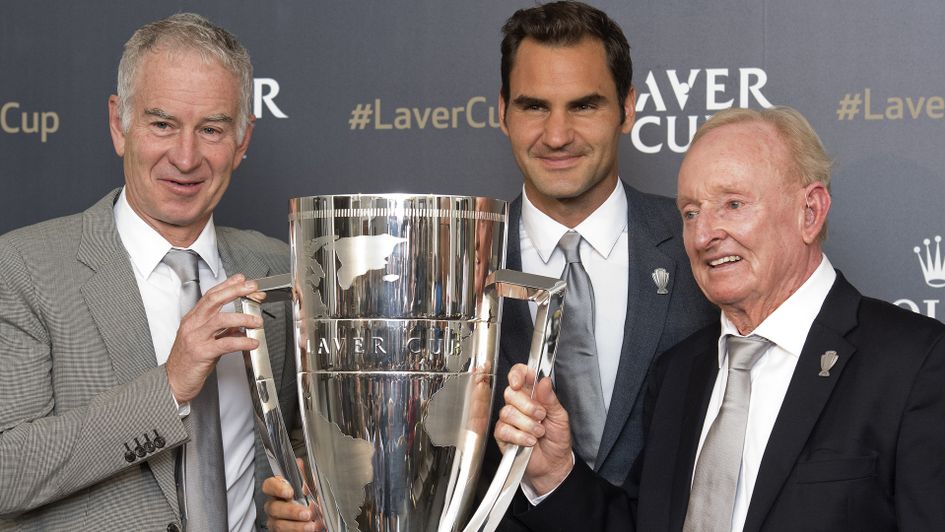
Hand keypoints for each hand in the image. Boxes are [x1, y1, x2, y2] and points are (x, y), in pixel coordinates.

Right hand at [165, 274, 263, 402]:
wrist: (174, 381)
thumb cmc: (188, 361)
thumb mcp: (205, 339)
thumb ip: (222, 330)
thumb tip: (241, 324)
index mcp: (193, 319)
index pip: (210, 295)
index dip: (228, 285)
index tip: (242, 280)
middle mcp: (193, 325)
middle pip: (214, 300)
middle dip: (235, 291)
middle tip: (252, 288)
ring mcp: (196, 338)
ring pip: (220, 320)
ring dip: (242, 318)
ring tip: (257, 321)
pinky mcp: (202, 353)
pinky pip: (225, 344)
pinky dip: (242, 341)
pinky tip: (252, 343)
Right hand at [263, 458, 324, 530]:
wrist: (311, 520)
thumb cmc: (306, 502)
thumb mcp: (308, 488)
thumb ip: (304, 477)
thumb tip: (300, 462)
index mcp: (278, 492)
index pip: (269, 485)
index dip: (277, 488)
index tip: (289, 492)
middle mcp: (274, 507)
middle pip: (274, 508)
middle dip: (291, 511)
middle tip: (307, 513)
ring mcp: (275, 521)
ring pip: (279, 524)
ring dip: (297, 526)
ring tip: (311, 526)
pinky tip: (311, 529)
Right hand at [494, 363, 573, 495]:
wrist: (553, 464)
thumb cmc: (556, 439)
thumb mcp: (560, 416)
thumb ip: (550, 398)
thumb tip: (544, 381)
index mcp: (533, 395)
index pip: (520, 375)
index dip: (517, 374)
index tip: (519, 382)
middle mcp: (518, 405)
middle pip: (510, 393)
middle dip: (528, 406)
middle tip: (541, 416)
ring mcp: (509, 420)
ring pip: (507, 412)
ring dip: (527, 424)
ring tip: (538, 433)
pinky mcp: (502, 436)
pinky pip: (504, 430)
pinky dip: (520, 436)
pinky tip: (529, 441)